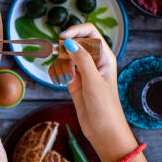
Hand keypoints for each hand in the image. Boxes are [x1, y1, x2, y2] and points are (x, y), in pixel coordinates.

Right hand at [48, 23, 133, 161]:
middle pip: (74, 43)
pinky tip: (59, 82)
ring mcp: (82, 70)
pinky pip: (60, 68)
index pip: (90, 32)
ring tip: (66, 80)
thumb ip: (82, 60)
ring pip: (64, 56)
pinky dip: (56, 73)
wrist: (103, 130)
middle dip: (65, 52)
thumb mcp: (94, 82)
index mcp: (104, 56)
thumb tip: (69, 42)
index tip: (62, 37)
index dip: (76, 31)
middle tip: (66, 67)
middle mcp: (93, 61)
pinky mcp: (73, 80)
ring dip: (60, 65)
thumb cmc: (105, 107)